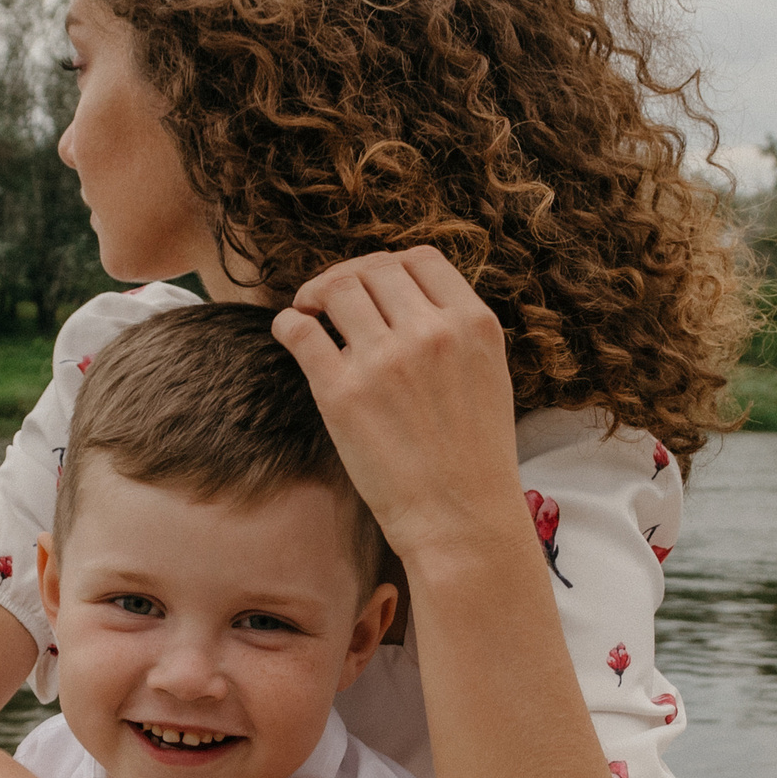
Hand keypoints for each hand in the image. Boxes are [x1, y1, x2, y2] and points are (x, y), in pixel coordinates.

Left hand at [271, 246, 522, 560]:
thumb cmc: (473, 455)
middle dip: (347, 278)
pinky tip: (289, 330)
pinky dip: (288, 322)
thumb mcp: (488, 374)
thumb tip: (404, 297)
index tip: (372, 285)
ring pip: (336, 290)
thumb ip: (454, 329)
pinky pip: (300, 330)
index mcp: (473, 323)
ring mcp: (384, 360)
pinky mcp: (341, 392)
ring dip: (315, 294)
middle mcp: (431, 333)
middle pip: (373, 270)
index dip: (389, 265)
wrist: (460, 518)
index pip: (421, 259)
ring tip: (310, 312)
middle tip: (330, 299)